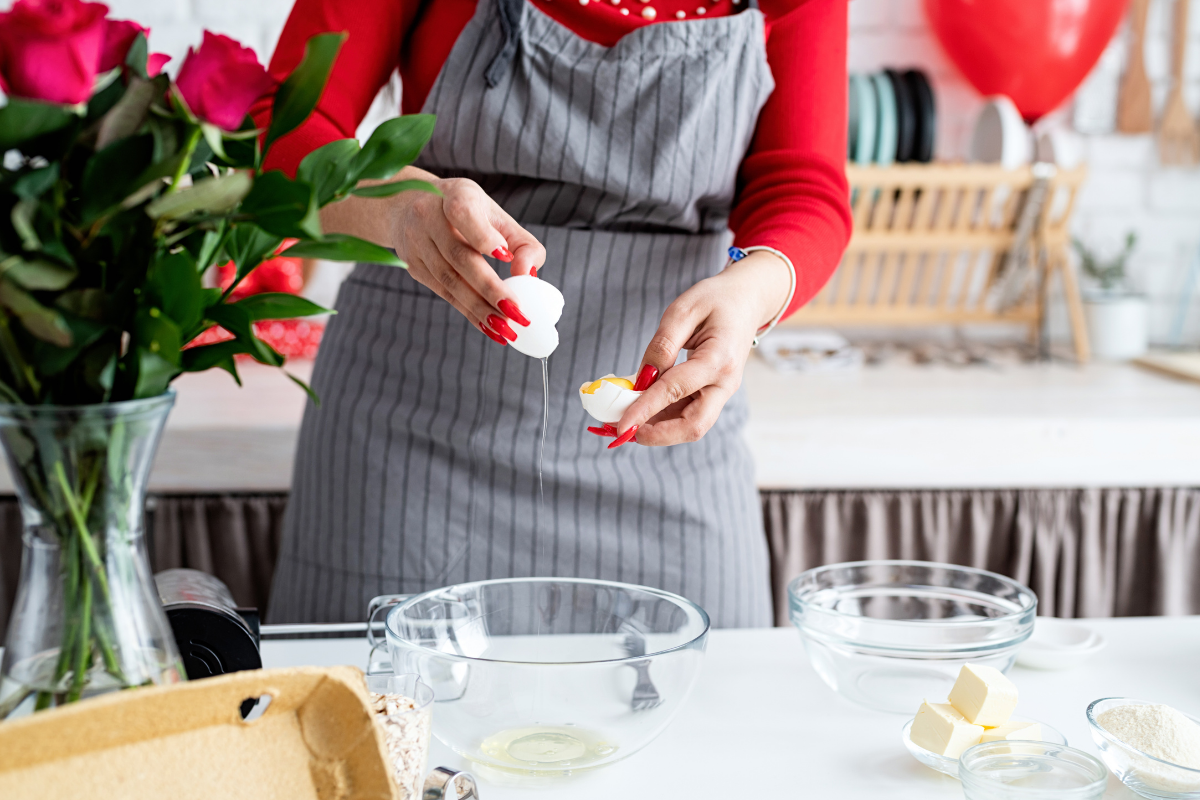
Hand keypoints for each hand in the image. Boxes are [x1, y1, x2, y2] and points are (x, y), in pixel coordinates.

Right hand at [389, 176, 545, 341]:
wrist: (406, 206)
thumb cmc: (463, 211)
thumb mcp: (494, 214)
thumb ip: (520, 242)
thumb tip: (528, 275)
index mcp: (454, 196)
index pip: (463, 213)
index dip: (483, 236)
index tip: (505, 256)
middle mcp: (428, 217)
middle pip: (459, 256)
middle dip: (490, 288)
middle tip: (516, 313)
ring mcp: (417, 243)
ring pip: (449, 280)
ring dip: (479, 308)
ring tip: (505, 329)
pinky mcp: (413, 266)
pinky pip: (443, 292)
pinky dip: (468, 312)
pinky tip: (488, 326)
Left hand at [613, 252, 790, 446]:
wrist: (747, 300)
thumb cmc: (716, 299)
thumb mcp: (683, 310)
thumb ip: (662, 346)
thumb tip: (640, 380)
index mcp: (719, 359)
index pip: (675, 391)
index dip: (645, 409)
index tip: (619, 424)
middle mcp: (725, 383)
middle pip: (693, 426)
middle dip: (656, 434)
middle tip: (622, 430)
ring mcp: (722, 391)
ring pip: (691, 425)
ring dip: (657, 429)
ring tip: (625, 420)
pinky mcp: (714, 393)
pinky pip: (689, 414)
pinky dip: (664, 418)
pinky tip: (641, 410)